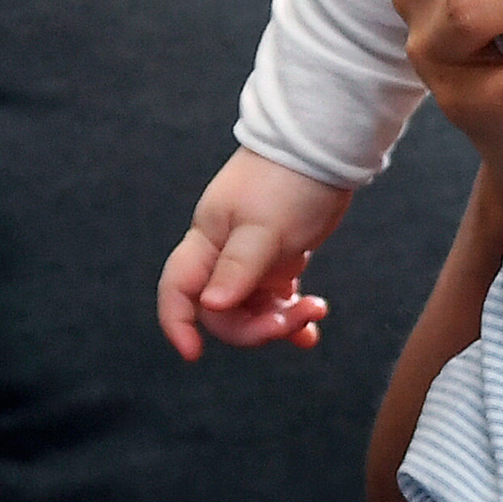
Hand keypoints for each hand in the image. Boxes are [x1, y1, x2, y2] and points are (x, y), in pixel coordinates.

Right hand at [157, 148, 351, 360]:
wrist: (324, 147)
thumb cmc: (290, 180)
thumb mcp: (264, 227)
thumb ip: (238, 267)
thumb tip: (211, 305)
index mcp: (208, 241)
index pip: (178, 290)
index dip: (178, 323)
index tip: (194, 354)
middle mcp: (223, 254)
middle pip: (222, 311)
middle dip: (256, 326)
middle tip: (295, 319)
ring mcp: (251, 258)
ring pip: (252, 308)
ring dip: (280, 321)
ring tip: (315, 312)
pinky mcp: (278, 257)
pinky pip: (277, 298)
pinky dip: (291, 313)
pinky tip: (312, 326)